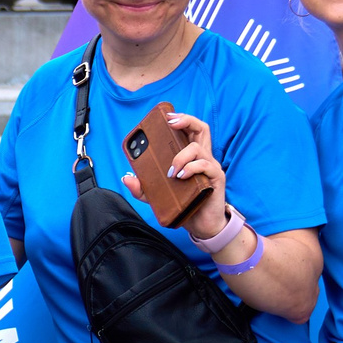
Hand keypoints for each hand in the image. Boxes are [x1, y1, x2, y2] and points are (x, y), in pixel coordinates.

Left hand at [123, 112, 223, 228]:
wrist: (202, 226)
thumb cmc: (184, 205)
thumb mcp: (157, 196)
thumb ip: (142, 188)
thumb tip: (126, 178)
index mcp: (191, 156)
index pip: (190, 130)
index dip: (181, 119)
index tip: (166, 116)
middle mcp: (203, 157)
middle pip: (201, 128)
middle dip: (186, 120)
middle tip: (171, 123)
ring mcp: (210, 167)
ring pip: (198, 147)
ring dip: (181, 156)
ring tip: (171, 171)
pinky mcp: (216, 178)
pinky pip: (205, 165)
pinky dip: (191, 168)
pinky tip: (181, 176)